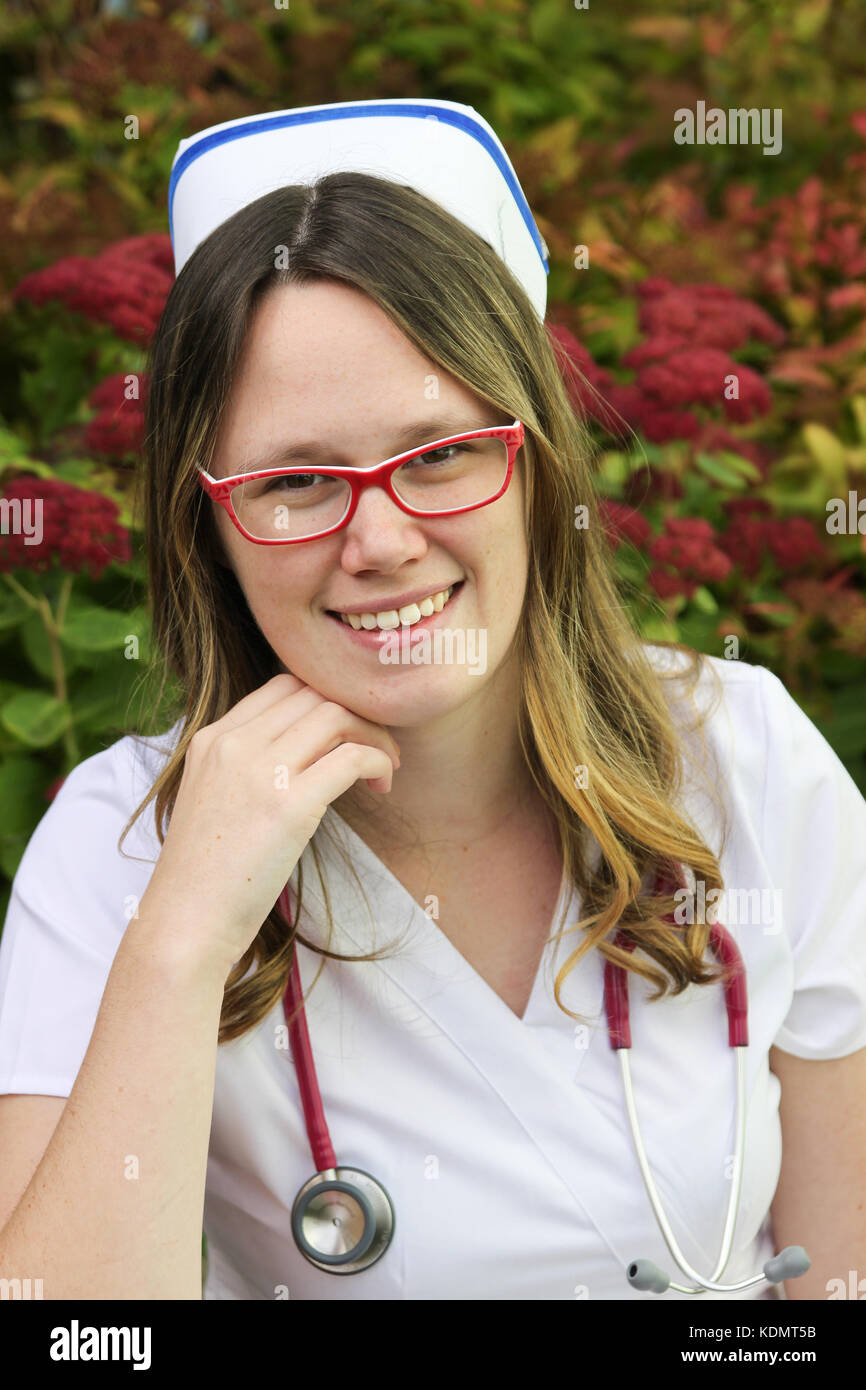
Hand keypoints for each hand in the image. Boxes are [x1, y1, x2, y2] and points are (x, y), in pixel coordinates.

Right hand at [137, 673, 399, 971]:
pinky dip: (377, 761)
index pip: (282, 686)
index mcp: (211, 739)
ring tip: (386, 765)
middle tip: (377, 745)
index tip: (345, 730)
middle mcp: (233, 743)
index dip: (324, 699)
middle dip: (355, 712)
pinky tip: (383, 783)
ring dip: (372, 733)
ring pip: (336, 715)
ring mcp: (260, 771)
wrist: (185, 924)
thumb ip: (245, 768)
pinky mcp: (289, 805)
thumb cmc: (204, 876)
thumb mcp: (213, 800)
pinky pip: (351, 758)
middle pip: (313, 694)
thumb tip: (301, 757)